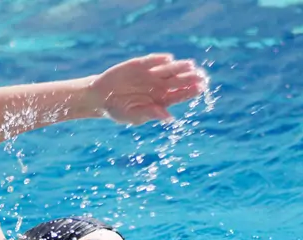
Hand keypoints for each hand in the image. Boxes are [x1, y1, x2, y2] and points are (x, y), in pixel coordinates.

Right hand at [88, 54, 207, 124]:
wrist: (101, 97)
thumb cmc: (119, 110)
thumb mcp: (133, 115)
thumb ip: (150, 114)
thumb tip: (168, 117)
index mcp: (161, 100)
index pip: (180, 95)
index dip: (191, 91)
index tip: (201, 88)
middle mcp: (159, 86)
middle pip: (179, 81)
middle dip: (190, 78)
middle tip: (201, 75)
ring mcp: (151, 74)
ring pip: (169, 70)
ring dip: (180, 67)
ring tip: (190, 64)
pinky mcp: (140, 65)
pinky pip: (152, 61)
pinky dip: (160, 59)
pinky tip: (168, 59)